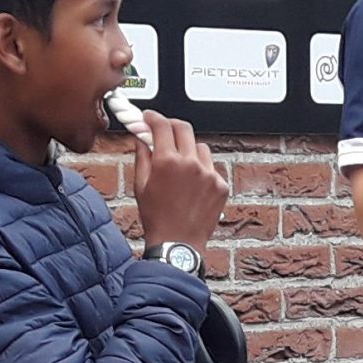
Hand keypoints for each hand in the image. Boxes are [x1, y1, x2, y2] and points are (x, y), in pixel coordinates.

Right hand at [132, 115, 227, 252]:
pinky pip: (211, 167)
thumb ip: (142, 156)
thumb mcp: (141, 185)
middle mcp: (191, 163)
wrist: (178, 245)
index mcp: (167, 162)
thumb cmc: (157, 219)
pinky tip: (192, 186)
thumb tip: (142, 138)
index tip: (148, 118)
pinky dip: (201, 170)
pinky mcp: (221, 185)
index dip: (153, 118)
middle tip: (164, 132)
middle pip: (184, 128)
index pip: (162, 125)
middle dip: (171, 126)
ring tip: (180, 166)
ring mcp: (209, 174)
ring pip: (199, 147)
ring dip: (188, 150)